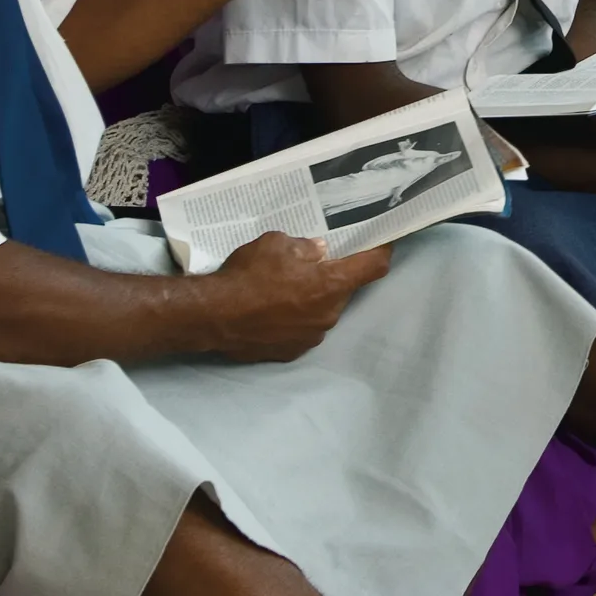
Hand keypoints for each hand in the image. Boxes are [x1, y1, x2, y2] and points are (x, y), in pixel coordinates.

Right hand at [207, 230, 392, 361]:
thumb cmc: (248, 275)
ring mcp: (311, 337)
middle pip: (344, 290)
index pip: (374, 267)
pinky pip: (302, 330)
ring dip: (312, 300)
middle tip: (311, 266)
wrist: (212, 316)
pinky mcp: (291, 352)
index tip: (382, 243)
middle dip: (333, 277)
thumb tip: (319, 252)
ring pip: (322, 312)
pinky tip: (273, 312)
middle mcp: (329, 314)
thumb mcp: (276, 244)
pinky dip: (295, 319)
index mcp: (332, 285)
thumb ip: (304, 247)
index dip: (381, 252)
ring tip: (284, 290)